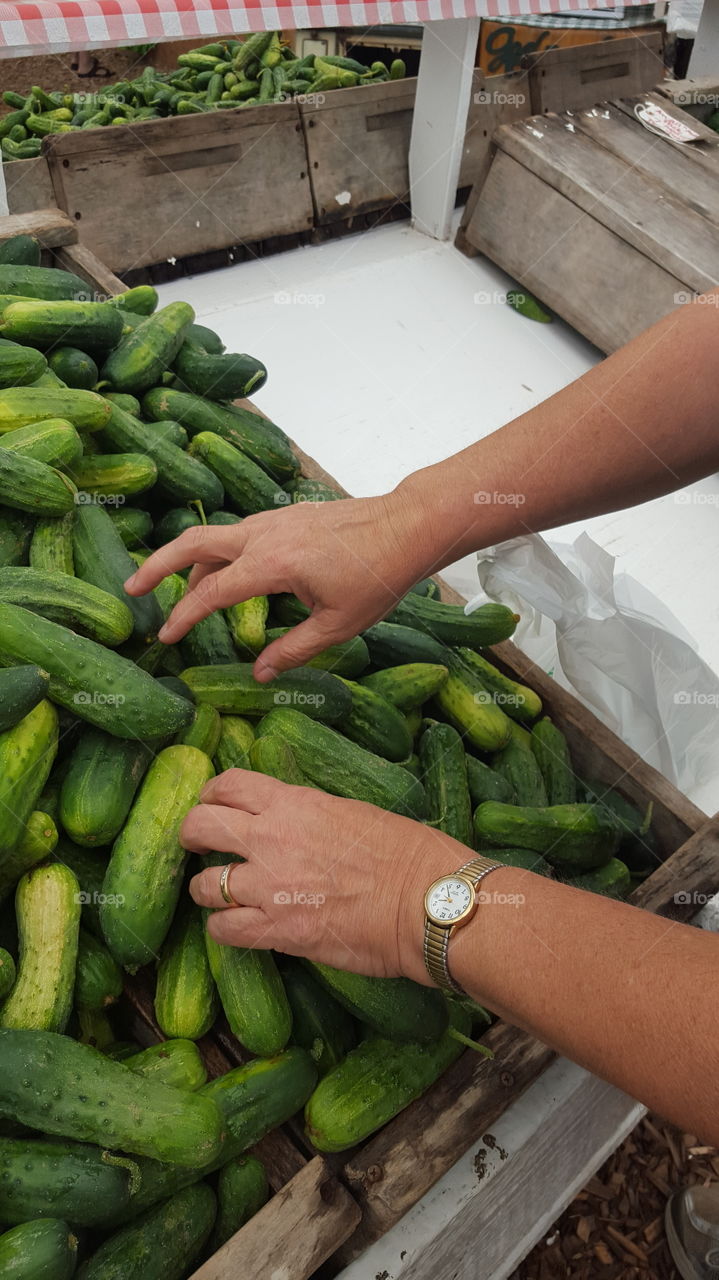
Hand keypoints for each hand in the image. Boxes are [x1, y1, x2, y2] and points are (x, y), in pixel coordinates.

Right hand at [124, 487, 431, 680]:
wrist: (409, 525)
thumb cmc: (379, 576)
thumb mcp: (337, 625)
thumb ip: (292, 650)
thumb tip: (258, 673)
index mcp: (272, 564)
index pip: (212, 592)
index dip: (183, 616)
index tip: (164, 636)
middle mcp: (265, 534)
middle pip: (194, 542)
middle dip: (158, 564)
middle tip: (133, 587)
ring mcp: (275, 519)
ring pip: (217, 534)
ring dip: (193, 560)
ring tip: (186, 593)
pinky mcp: (288, 515)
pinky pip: (241, 531)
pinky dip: (222, 550)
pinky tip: (230, 572)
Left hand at [183, 770, 465, 982]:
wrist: (425, 901)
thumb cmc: (407, 853)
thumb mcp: (353, 812)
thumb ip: (311, 814)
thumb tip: (294, 821)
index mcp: (294, 803)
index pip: (229, 785)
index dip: (213, 794)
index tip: (213, 803)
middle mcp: (270, 839)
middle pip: (201, 826)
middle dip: (192, 835)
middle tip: (199, 845)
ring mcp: (268, 887)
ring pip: (204, 884)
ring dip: (207, 889)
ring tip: (219, 894)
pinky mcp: (276, 931)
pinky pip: (223, 930)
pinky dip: (223, 929)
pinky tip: (236, 928)